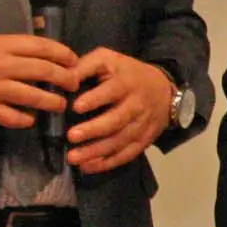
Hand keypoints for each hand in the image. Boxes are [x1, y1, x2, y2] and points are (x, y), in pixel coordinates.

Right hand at [0, 33, 76, 127]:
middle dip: (65, 78)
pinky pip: (15, 118)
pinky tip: (31, 118)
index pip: (41, 47)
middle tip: (73, 84)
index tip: (74, 61)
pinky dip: (27, 119)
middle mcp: (0, 65)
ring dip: (53, 102)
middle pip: (44, 71)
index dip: (63, 54)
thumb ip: (16, 48)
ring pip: (34, 97)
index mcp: (2, 45)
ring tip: (60, 104)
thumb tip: (47, 55)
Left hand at [63, 48, 174, 172]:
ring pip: (120, 141)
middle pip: (117, 120)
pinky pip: (127, 154)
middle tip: (71, 136)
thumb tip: (63, 79)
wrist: (163, 89)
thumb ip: (85, 66)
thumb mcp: (108, 59)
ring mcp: (141, 125)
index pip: (112, 91)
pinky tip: (88, 167)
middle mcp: (136, 105)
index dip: (95, 99)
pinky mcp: (143, 140)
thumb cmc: (127, 73)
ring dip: (97, 151)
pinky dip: (108, 163)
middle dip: (94, 129)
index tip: (75, 106)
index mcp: (126, 82)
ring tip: (74, 157)